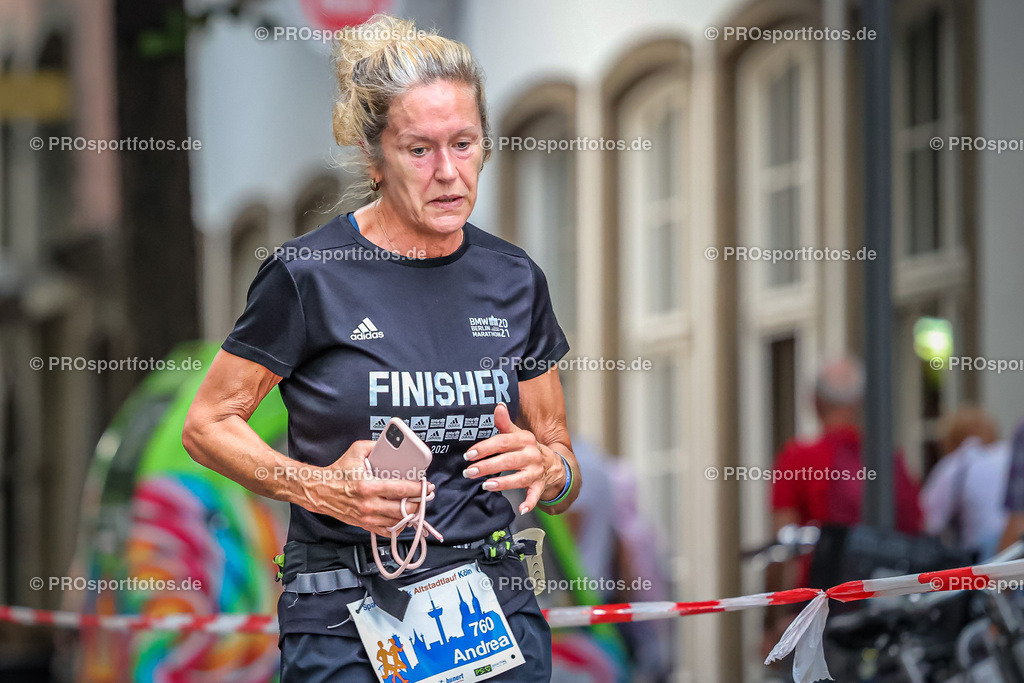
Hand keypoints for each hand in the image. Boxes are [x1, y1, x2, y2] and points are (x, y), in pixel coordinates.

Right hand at [301, 440, 434, 536]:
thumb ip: (376, 446)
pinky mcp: (364, 524)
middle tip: (425, 496)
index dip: (418, 488)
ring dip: (411, 514)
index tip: (426, 485)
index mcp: (368, 485)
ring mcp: (366, 517)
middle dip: (419, 503)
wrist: (319, 490)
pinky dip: (398, 525)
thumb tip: (394, 445)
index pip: (401, 489)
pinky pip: (386, 530)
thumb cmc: (338, 471)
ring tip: (417, 505)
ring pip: (397, 522)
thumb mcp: (356, 451)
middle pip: (403, 509)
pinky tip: (403, 517)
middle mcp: (368, 504)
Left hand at [463, 403, 564, 515]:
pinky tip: (521, 509)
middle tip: (470, 472)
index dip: (485, 448)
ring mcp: (536, 471)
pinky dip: (530, 503)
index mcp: (524, 440)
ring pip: (519, 478)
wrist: (554, 464)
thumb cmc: (528, 449)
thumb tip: (498, 406)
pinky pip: (535, 495)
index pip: (502, 442)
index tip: (469, 454)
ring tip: (486, 486)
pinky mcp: (540, 485)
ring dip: (503, 483)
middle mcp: (531, 455)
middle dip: (487, 466)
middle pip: (508, 460)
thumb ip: (505, 423)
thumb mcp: (518, 434)